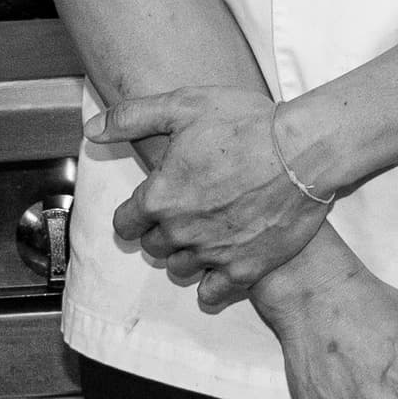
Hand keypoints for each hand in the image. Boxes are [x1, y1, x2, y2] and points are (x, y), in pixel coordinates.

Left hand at [105, 84, 333, 299]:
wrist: (304, 150)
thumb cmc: (246, 123)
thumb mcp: (184, 106)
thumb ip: (132, 117)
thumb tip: (93, 129)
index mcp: (160, 196)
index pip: (125, 223)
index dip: (135, 213)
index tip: (150, 205)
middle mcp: (180, 231)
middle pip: (153, 247)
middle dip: (162, 231)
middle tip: (185, 211)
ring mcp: (213, 254)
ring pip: (180, 269)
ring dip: (187, 254)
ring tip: (206, 232)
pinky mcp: (245, 269)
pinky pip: (213, 292)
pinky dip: (212, 282)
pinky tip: (222, 262)